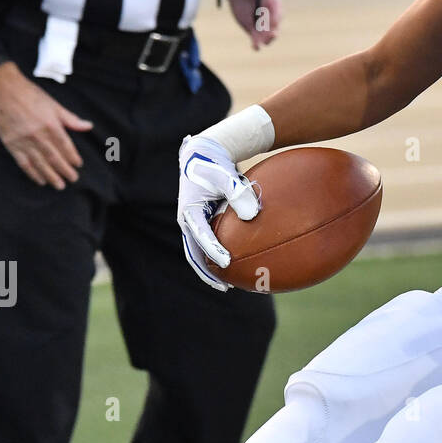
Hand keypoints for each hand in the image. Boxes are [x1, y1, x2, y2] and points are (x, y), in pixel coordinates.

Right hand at [0, 62, 92, 188]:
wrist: (3, 91)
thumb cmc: (31, 96)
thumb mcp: (54, 105)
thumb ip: (70, 119)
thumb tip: (88, 126)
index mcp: (50, 124)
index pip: (65, 145)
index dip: (72, 157)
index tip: (78, 165)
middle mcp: (38, 135)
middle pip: (53, 157)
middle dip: (64, 170)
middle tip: (72, 179)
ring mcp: (23, 141)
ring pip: (39, 163)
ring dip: (50, 175)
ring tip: (59, 185)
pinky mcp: (10, 144)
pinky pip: (23, 162)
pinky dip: (32, 173)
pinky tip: (39, 180)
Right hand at [177, 135, 260, 289]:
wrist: (204, 155)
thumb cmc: (215, 164)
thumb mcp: (226, 176)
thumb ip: (238, 193)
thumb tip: (253, 215)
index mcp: (190, 212)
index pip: (202, 236)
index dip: (214, 251)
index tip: (227, 264)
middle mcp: (188, 221)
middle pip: (194, 254)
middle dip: (208, 272)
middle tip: (224, 288)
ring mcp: (193, 223)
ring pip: (199, 252)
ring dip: (210, 269)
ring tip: (228, 285)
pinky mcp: (201, 222)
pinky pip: (208, 243)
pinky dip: (217, 255)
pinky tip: (235, 265)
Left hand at [227, 0, 282, 50]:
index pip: (276, 10)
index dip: (275, 17)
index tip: (274, 23)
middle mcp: (269, 12)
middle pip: (273, 24)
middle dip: (271, 31)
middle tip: (269, 37)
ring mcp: (261, 20)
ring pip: (265, 32)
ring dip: (263, 39)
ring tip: (259, 44)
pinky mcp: (253, 26)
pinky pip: (256, 35)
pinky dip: (256, 42)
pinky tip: (254, 48)